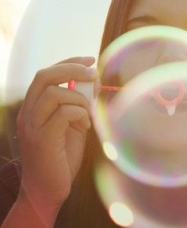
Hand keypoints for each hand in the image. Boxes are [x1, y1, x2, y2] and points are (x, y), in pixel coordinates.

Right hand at [16, 56, 96, 220]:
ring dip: (80, 99)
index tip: (90, 60)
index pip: (46, 73)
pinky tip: (85, 128)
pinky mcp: (41, 139)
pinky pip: (64, 113)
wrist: (48, 190)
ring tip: (88, 116)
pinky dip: (81, 115)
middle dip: (72, 69)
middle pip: (44, 76)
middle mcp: (28, 113)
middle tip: (94, 75)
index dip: (68, 62)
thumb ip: (81, 104)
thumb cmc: (62, 157)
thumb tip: (95, 81)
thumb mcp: (74, 125)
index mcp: (33, 107)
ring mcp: (32, 126)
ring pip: (55, 93)